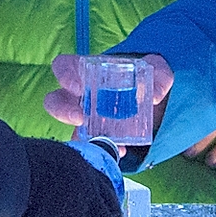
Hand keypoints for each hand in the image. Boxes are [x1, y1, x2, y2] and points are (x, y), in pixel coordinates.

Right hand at [43, 50, 173, 140]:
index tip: (76, 86)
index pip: (63, 66)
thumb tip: (155, 95)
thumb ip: (160, 77)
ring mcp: (86, 116)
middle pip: (56, 100)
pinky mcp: (96, 135)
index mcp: (87, 69)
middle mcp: (80, 94)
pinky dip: (102, 150)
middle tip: (79, 119)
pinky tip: (120, 151)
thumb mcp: (157, 70)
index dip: (63, 74)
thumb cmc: (146, 76)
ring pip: (69, 128)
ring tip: (99, 141)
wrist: (153, 98)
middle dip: (62, 110)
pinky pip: (91, 145)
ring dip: (79, 136)